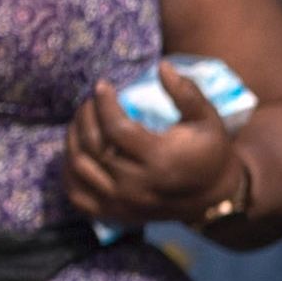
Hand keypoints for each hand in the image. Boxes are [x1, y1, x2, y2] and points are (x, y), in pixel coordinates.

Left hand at [62, 66, 237, 229]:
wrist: (212, 196)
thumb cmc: (209, 151)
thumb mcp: (207, 119)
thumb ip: (186, 93)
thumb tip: (161, 65)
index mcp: (160, 161)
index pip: (118, 129)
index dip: (104, 104)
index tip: (102, 85)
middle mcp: (137, 186)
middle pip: (94, 147)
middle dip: (86, 117)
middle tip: (90, 101)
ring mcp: (122, 203)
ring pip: (80, 168)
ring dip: (74, 139)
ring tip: (82, 121)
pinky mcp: (113, 215)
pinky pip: (76, 194)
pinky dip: (69, 172)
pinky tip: (77, 150)